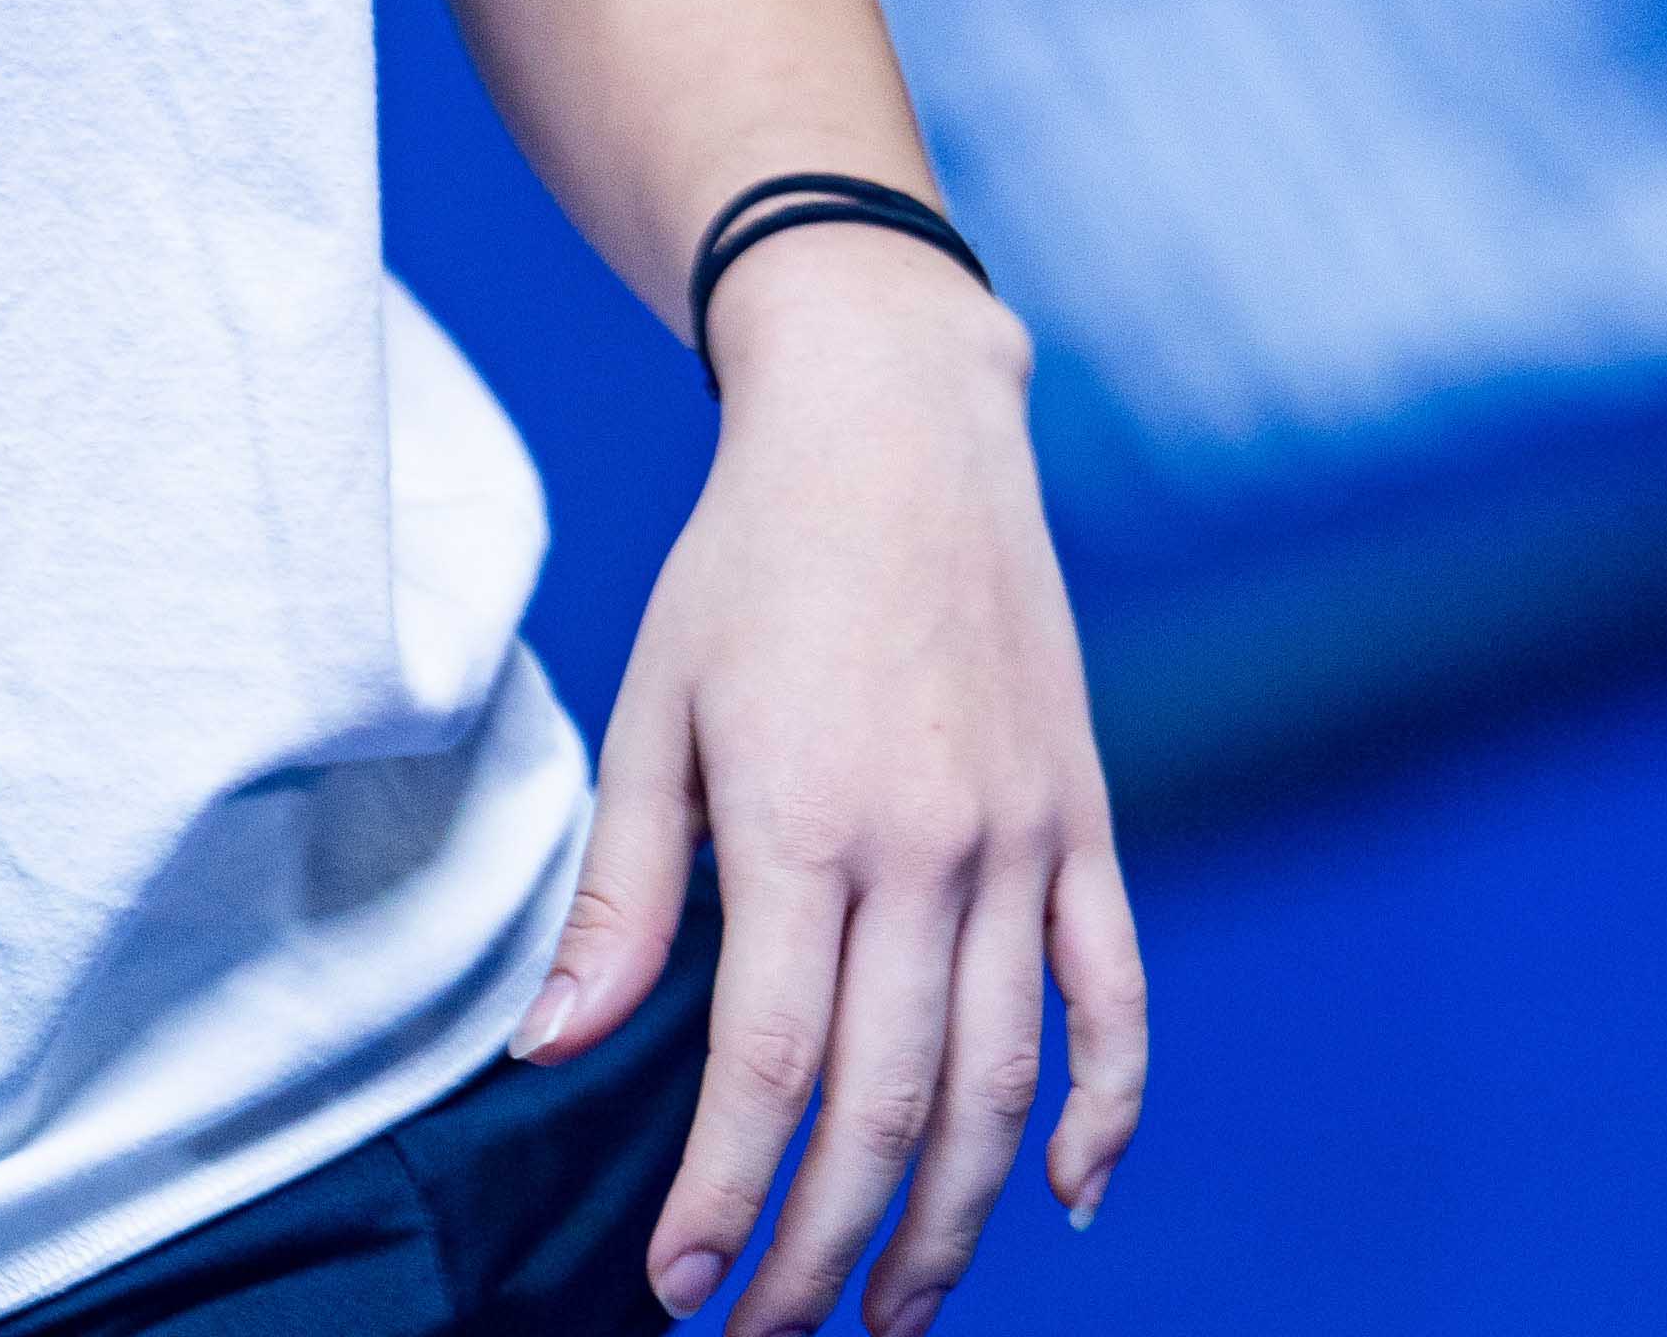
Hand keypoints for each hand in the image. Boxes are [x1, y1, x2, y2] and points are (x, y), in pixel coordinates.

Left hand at [507, 232, 1146, 1332]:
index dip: (727, 1197)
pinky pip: (1114, 999)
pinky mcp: (1086, 823)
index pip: (771, 1071)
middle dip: (824, 1251)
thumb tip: (552, 1049)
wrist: (895, 421)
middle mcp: (928, 846)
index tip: (679, 1289)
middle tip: (768, 1334)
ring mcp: (1025, 840)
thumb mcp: (654, 706)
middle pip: (890, 1110)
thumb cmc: (749, 562)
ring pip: (1004, 1087)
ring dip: (952, 1225)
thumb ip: (622, 894)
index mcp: (802, 821)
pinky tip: (1060, 1200)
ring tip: (895, 1316)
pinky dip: (1101, 1113)